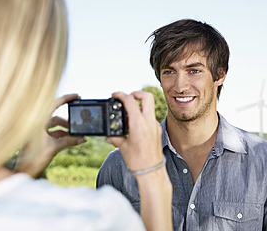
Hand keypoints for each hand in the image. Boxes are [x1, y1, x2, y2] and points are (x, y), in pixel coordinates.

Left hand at [15, 94, 84, 177]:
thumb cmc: (33, 159)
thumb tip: (82, 138)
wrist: (24, 172)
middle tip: (79, 121)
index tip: (77, 96)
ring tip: (76, 135)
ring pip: (55, 126)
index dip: (66, 99)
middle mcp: (37, 125)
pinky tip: (71, 139)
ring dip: (66, 130)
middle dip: (68, 121)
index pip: (53, 105)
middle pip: (56, 117)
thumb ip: (69, 142)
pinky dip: (62, 135)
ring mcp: (38, 132)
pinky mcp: (39, 139)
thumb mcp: (54, 148)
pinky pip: (53, 133)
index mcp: (37, 122)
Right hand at [107, 91, 171, 230]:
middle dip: (136, 93)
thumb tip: (109, 135)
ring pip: (150, 107)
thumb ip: (115, 138)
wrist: (152, 171)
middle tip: (127, 98)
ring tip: (129, 113)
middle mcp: (149, 122)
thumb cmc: (137, 161)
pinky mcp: (158, 131)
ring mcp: (155, 126)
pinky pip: (150, 118)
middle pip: (147, 96)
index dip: (121, 94)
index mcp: (138, 124)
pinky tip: (135, 125)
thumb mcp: (123, 147)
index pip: (130, 101)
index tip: (115, 95)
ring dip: (139, 105)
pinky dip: (142, 116)